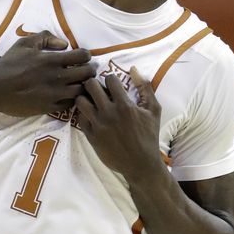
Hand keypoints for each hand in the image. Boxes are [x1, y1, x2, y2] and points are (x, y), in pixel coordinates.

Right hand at [0, 31, 93, 116]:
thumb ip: (46, 38)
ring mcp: (54, 95)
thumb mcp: (24, 44)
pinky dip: (72, 98)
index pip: (83, 56)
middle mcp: (56, 78)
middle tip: (86, 69)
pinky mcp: (49, 107)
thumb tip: (64, 44)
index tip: (82, 57)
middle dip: (90, 70)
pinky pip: (70, 104)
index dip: (86, 55)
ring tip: (78, 82)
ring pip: (82, 91)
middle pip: (87, 74)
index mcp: (51, 60)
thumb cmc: (9, 64)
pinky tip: (68, 93)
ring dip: (83, 86)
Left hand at [74, 67, 160, 181]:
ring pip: (80, 101)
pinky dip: (83, 114)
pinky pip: (79, 118)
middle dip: (94, 83)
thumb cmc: (149, 135)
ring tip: (91, 101)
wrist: (140, 164)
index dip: (111, 79)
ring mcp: (98, 125)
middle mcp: (109, 113)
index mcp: (124, 105)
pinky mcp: (91, 136)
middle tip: (97, 89)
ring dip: (85, 97)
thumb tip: (134, 69)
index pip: (110, 79)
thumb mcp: (154, 110)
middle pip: (90, 85)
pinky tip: (91, 115)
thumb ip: (145, 88)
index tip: (112, 85)